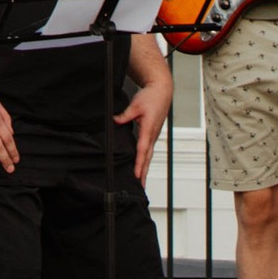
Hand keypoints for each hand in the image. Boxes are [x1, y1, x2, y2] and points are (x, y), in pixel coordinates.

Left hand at [116, 67, 171, 183]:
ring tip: (141, 181)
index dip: (139, 164)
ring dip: (145, 168)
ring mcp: (153, 135)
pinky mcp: (152, 134)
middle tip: (140, 187)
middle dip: (143, 173)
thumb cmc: (151, 97)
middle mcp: (152, 135)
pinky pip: (148, 150)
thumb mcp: (135, 105)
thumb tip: (115, 121)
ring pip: (149, 155)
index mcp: (148, 129)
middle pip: (147, 158)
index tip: (136, 175)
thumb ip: (125, 115)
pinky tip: (141, 165)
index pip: (142, 150)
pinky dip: (145, 160)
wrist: (162, 92)